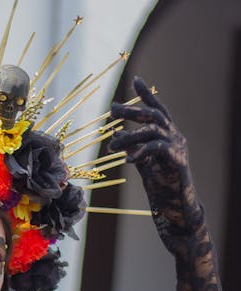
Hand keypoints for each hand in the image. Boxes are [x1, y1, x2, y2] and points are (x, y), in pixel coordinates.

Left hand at [110, 77, 201, 251]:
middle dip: (132, 111)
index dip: (147, 95)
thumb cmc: (162, 187)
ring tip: (112, 146)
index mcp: (169, 135)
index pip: (158, 109)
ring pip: (152, 131)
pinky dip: (141, 152)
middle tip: (112, 110)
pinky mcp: (177, 163)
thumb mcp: (144, 163)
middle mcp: (176, 137)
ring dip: (129, 137)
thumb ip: (133, 147)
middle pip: (153, 116)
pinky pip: (158, 150)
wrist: (177, 210)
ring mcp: (179, 149)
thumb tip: (116, 134)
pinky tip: (128, 159)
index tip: (135, 80)